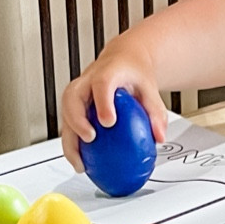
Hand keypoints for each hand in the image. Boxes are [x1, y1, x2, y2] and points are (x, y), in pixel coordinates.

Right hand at [58, 41, 169, 170]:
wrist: (121, 60)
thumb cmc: (132, 72)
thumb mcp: (149, 88)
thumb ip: (155, 111)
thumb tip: (159, 137)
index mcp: (107, 72)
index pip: (102, 84)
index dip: (103, 102)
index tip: (108, 122)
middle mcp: (87, 81)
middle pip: (72, 98)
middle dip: (77, 120)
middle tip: (89, 139)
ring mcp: (77, 93)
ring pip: (65, 114)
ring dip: (69, 141)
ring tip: (80, 163)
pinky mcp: (72, 106)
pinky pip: (68, 126)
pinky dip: (72, 145)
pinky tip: (82, 163)